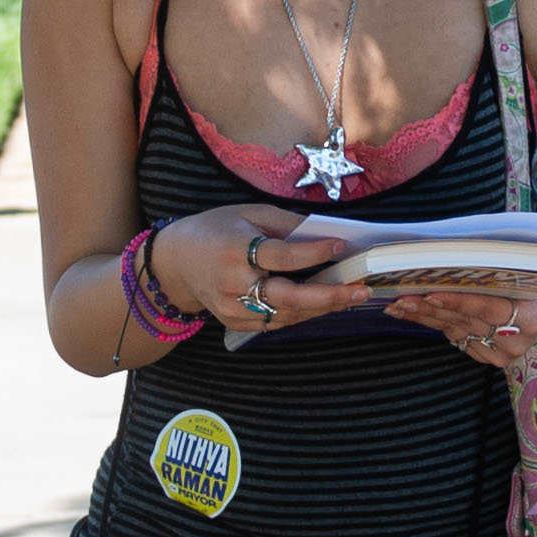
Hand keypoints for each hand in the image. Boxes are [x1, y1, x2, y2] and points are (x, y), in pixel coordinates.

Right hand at [210, 212, 357, 338]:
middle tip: (361, 291)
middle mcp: (233, 284)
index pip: (281, 256)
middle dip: (329, 296)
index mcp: (235, 251)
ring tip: (351, 296)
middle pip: (288, 297)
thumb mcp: (249, 214)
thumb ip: (287, 224)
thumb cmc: (216, 230)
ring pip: (286, 315)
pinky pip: (275, 323)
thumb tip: (326, 233)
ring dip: (322, 307)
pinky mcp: (235, 323)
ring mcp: (233, 309)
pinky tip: (323, 304)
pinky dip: (301, 314)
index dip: (313, 252)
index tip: (341, 246)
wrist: (175, 262)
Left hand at [389, 268, 536, 371]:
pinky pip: (458, 339)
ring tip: (398, 306)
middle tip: (402, 298)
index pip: (490, 309)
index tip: (431, 294)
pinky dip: (434, 325)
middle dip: (431, 310)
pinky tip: (413, 315)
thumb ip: (498, 266)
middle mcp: (518, 342)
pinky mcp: (491, 358)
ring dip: (424, 319)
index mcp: (532, 318)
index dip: (460, 302)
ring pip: (457, 332)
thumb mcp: (529, 267)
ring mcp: (504, 354)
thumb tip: (455, 249)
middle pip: (467, 322)